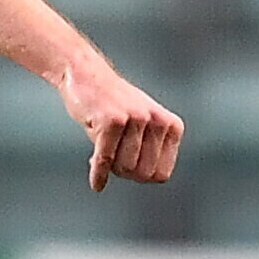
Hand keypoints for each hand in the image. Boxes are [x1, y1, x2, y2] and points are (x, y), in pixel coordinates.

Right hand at [55, 62, 183, 191]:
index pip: (161, 174)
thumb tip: (143, 179)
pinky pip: (105, 159)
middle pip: (143, 174)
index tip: (128, 166)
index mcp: (171, 125)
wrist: (87, 76)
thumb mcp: (142, 126)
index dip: (141, 176)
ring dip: (109, 166)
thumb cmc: (113, 104)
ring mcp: (136, 119)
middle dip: (124, 172)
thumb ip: (148, 152)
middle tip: (113, 157)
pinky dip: (98, 174)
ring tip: (103, 148)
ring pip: (125, 167)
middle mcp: (157, 121)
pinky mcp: (112, 121)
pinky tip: (96, 182)